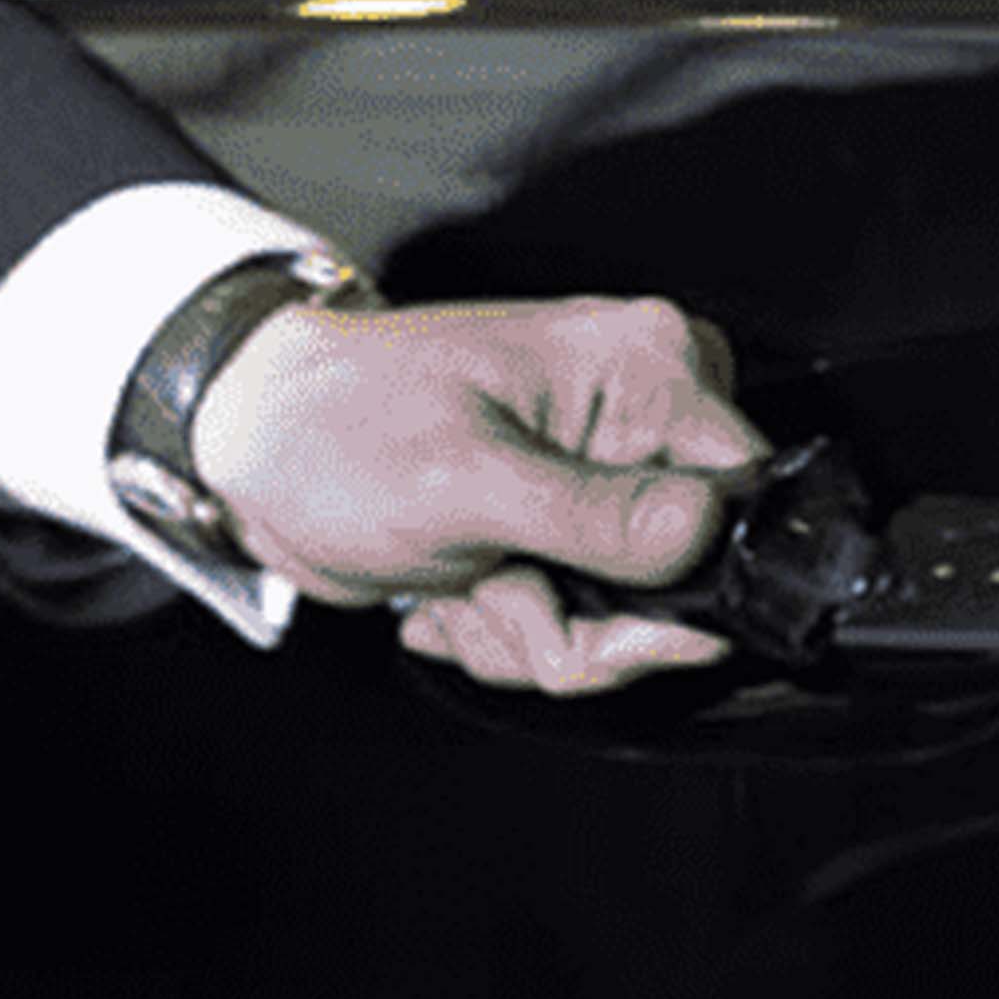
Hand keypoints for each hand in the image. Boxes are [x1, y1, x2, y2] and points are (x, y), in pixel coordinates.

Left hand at [192, 292, 764, 695]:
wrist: (256, 449)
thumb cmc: (336, 428)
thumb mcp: (466, 480)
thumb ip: (594, 516)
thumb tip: (704, 535)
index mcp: (642, 365)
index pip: (742, 497)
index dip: (678, 582)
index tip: (589, 602)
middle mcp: (640, 414)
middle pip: (691, 580)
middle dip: (584, 623)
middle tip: (497, 592)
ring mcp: (604, 478)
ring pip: (632, 622)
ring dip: (535, 633)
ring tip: (463, 586)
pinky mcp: (569, 530)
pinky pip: (585, 626)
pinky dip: (515, 632)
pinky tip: (457, 592)